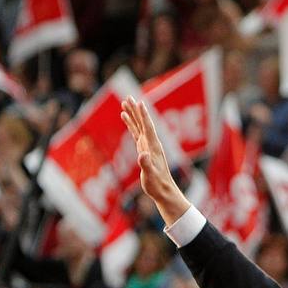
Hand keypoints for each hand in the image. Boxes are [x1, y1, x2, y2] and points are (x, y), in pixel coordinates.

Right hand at [121, 96, 188, 225]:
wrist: (163, 191)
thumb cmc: (157, 184)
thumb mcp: (150, 175)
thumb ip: (146, 164)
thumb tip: (142, 154)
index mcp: (153, 147)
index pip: (148, 127)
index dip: (143, 115)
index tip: (139, 102)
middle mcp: (152, 144)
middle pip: (142, 123)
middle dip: (135, 110)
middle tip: (128, 97)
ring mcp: (148, 146)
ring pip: (139, 126)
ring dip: (132, 115)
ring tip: (124, 103)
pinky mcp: (144, 150)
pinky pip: (136, 133)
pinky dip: (131, 125)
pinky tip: (126, 118)